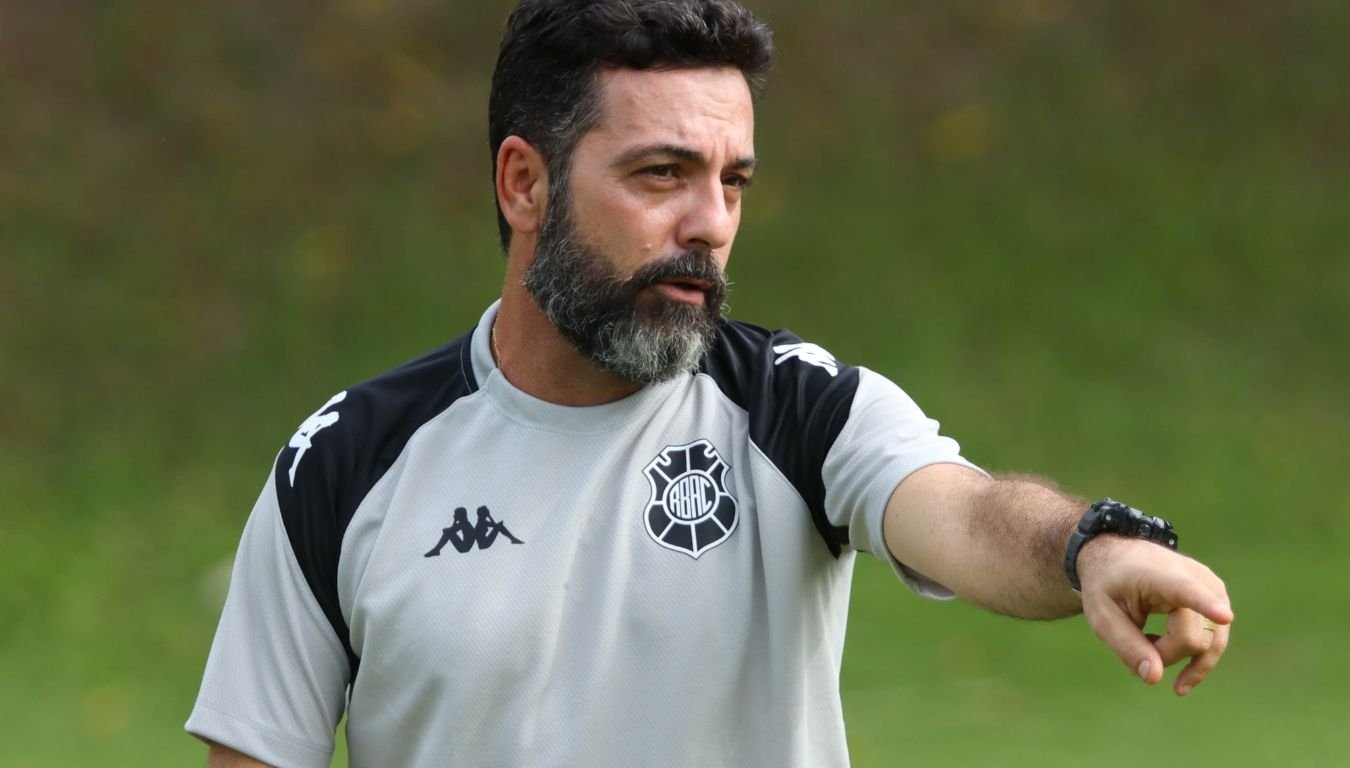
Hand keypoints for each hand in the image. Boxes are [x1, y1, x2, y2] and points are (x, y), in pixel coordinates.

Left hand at [1077, 536, 1232, 694]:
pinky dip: (1194, 655)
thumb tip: (1155, 678)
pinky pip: (1215, 639)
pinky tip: (1165, 655)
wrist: (1119, 558)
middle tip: (1135, 640)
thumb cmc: (1108, 586)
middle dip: (1164, 653)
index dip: (1205, 605)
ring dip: (1180, 657)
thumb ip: (1127, 646)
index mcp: (1158, 576)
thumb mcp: (1102, 616)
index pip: (1186, 591)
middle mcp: (1195, 578)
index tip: (1224, 616)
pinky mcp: (1219, 599)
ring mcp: (1212, 588)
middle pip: (1192, 638)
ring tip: (1148, 646)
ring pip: (1210, 643)